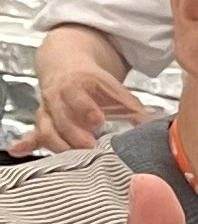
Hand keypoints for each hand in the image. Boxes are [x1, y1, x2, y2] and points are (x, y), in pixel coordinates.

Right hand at [33, 29, 148, 149]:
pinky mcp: (42, 123)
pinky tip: (17, 150)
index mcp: (77, 84)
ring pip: (45, 127)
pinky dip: (24, 143)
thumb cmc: (93, 84)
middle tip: (89, 146)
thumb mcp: (113, 89)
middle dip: (73, 132)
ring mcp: (47, 110)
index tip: (98, 119)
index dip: (86, 107)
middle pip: (60, 115)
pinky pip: (31, 134)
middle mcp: (57, 97)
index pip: (78, 95)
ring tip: (69, 156)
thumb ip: (132, 108)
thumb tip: (154, 123)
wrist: (65, 67)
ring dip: (56, 142)